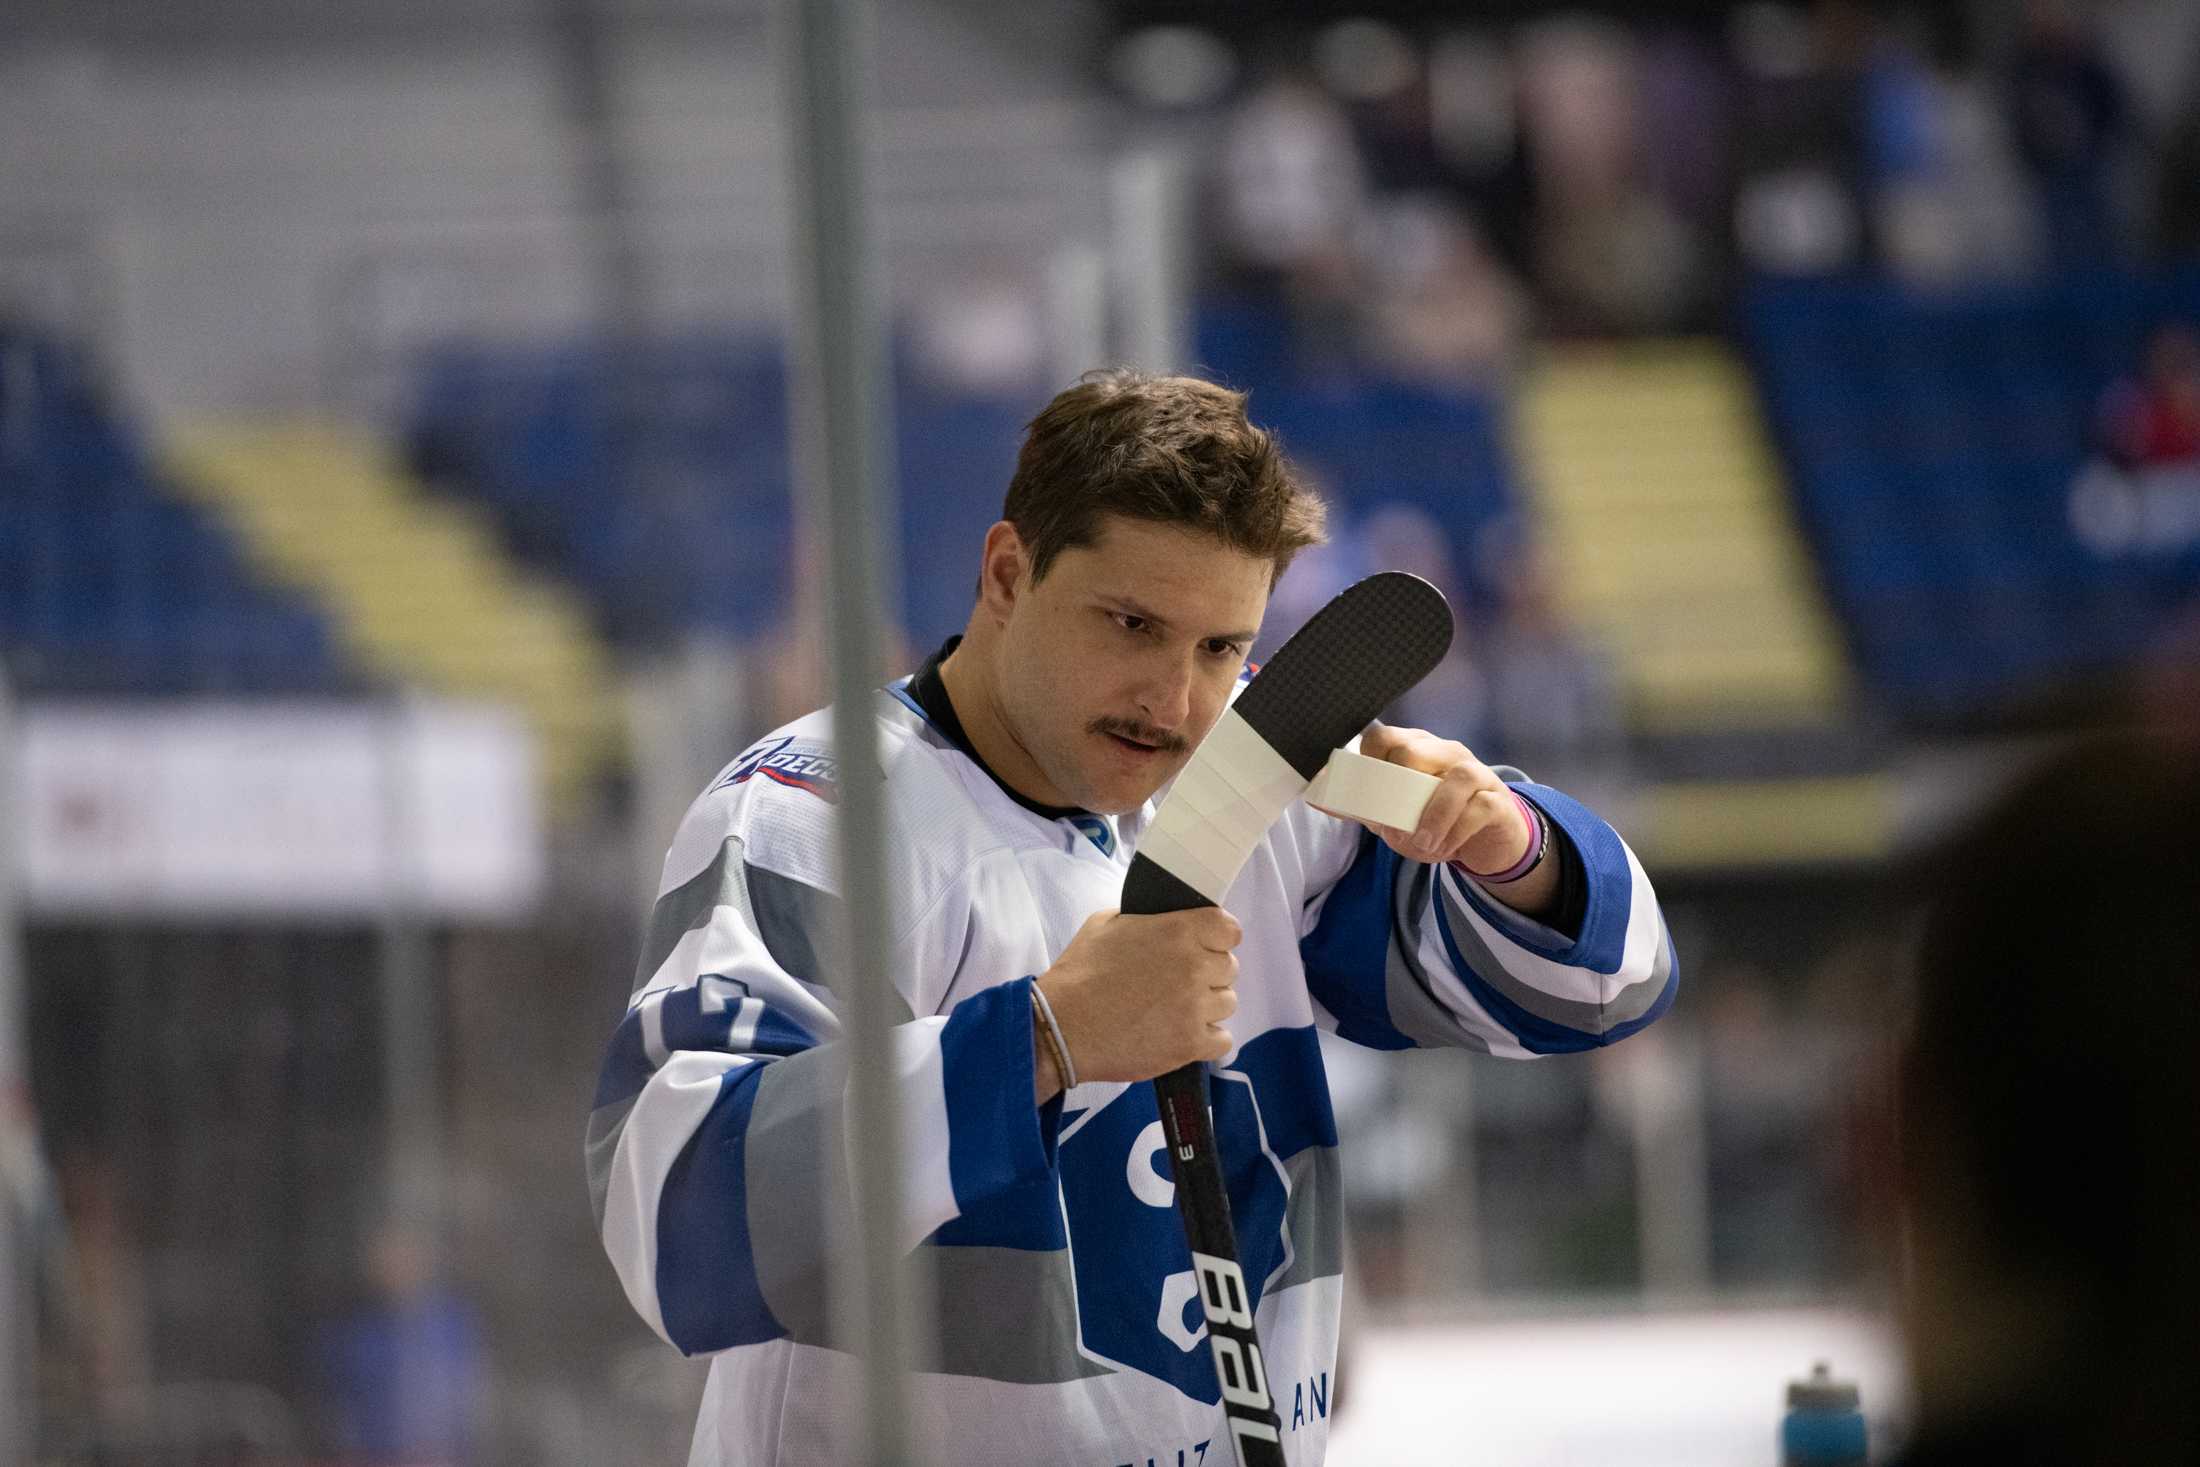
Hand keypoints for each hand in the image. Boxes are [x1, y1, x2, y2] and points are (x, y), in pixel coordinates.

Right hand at [1034, 907, 1240, 1098]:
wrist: (1061, 1027)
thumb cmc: (1079, 975)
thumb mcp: (1105, 924)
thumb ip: (1145, 919)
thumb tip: (1162, 922)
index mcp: (1177, 930)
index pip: (1229, 929)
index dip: (1217, 938)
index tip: (1204, 947)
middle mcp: (1193, 966)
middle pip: (1229, 968)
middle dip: (1207, 974)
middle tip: (1177, 982)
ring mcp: (1195, 1007)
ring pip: (1227, 1003)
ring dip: (1207, 1006)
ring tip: (1174, 1011)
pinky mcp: (1190, 1044)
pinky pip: (1222, 1040)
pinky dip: (1206, 1040)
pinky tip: (1180, 1034)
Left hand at [1333, 722, 1533, 873]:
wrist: (1487, 840)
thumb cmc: (1436, 821)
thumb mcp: (1396, 815)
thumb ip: (1362, 806)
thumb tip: (1317, 798)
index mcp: (1415, 749)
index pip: (1383, 737)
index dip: (1366, 762)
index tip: (1363, 794)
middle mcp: (1445, 752)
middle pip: (1414, 751)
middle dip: (1397, 790)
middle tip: (1393, 828)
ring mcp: (1476, 772)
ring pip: (1456, 777)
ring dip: (1433, 816)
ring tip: (1420, 844)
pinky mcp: (1498, 799)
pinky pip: (1478, 807)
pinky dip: (1457, 831)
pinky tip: (1445, 849)